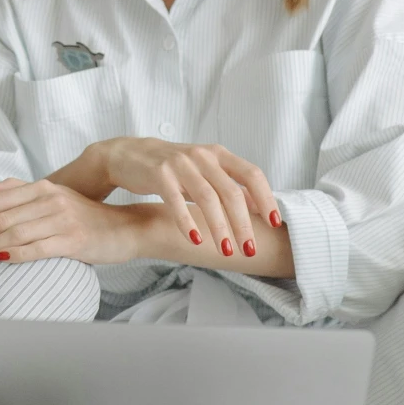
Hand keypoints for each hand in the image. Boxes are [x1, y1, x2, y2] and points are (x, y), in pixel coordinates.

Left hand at [0, 178, 152, 265]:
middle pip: (0, 217)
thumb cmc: (87, 217)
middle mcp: (50, 200)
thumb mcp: (54, 197)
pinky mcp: (73, 240)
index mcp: (43, 188)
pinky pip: (35, 248)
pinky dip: (13, 253)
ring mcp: (62, 219)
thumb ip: (20, 192)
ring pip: (13, 232)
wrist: (126, 228)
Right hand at [75, 137, 278, 260]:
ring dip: (219, 226)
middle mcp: (202, 155)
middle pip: (231, 191)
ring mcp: (180, 163)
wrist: (128, 155)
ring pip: (207, 197)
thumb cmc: (172, 168)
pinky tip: (195, 239)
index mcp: (219, 154)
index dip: (266, 198)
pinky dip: (187, 221)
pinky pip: (176, 200)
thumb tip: (260, 206)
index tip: (275, 222)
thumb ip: (231, 185)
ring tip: (226, 250)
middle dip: (243, 223)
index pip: (251, 174)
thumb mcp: (205, 172)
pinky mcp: (158, 173)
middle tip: (249, 250)